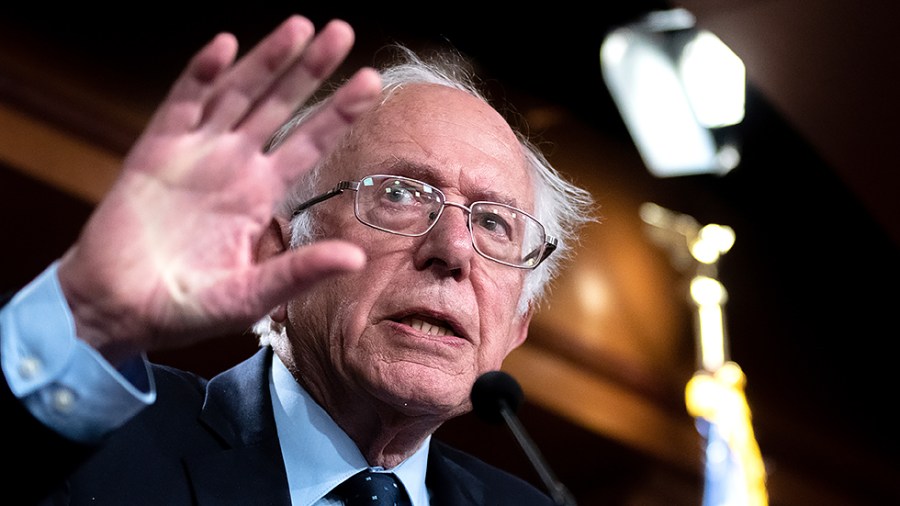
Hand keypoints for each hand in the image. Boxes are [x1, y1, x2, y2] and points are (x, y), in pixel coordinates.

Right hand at [56, 16, 380, 365]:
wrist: (118, 311)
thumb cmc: (186, 308)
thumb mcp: (251, 295)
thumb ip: (299, 271)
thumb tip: (357, 257)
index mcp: (260, 195)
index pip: (309, 144)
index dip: (338, 113)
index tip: (371, 82)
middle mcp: (233, 166)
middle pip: (279, 107)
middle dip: (309, 70)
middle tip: (341, 32)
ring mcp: (195, 154)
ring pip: (237, 95)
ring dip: (265, 60)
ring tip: (299, 26)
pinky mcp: (154, 152)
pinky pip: (181, 105)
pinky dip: (201, 75)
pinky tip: (225, 46)